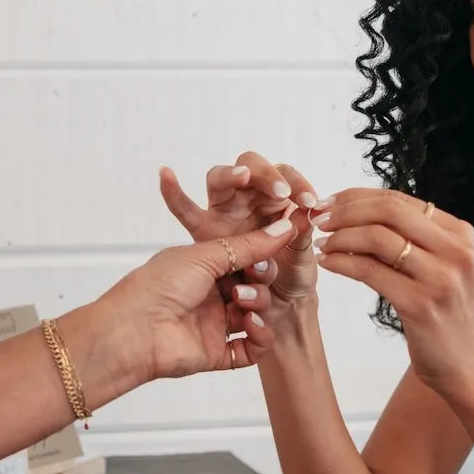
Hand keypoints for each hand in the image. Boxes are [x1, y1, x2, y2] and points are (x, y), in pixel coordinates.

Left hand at [83, 218, 296, 380]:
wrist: (134, 330)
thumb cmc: (158, 286)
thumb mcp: (205, 255)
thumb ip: (248, 245)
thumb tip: (284, 227)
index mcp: (203, 268)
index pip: (244, 260)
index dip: (260, 257)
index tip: (271, 251)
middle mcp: (210, 296)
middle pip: (255, 287)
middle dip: (261, 281)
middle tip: (254, 277)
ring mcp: (214, 325)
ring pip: (257, 316)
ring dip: (260, 306)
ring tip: (243, 302)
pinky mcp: (217, 353)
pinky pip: (252, 349)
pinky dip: (260, 337)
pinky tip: (251, 325)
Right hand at [160, 152, 321, 310]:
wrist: (278, 307)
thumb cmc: (290, 275)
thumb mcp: (300, 255)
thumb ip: (301, 233)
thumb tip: (306, 211)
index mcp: (277, 200)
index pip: (286, 176)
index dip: (298, 184)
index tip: (309, 202)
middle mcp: (249, 199)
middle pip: (251, 166)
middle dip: (266, 175)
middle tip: (281, 192)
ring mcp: (224, 211)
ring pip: (219, 179)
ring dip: (231, 175)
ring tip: (243, 176)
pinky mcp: (203, 230)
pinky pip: (184, 209)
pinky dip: (173, 192)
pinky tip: (165, 174)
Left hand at [311, 188, 473, 398]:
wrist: (468, 366)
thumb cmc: (446, 313)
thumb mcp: (441, 267)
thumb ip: (412, 239)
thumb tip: (356, 210)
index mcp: (460, 233)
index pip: (399, 199)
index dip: (356, 196)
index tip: (328, 202)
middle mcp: (455, 251)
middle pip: (388, 211)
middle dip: (345, 210)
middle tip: (318, 218)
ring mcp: (440, 278)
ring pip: (377, 238)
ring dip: (340, 236)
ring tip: (322, 243)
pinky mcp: (421, 305)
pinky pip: (370, 271)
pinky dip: (342, 262)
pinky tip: (328, 263)